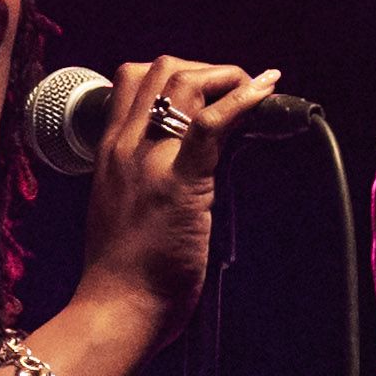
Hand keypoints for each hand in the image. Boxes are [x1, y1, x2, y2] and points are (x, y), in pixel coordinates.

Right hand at [51, 54, 278, 339]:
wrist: (117, 307)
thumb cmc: (125, 271)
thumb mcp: (126, 207)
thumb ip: (147, 178)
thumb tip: (188, 165)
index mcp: (110, 151)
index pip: (132, 79)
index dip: (177, 73)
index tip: (209, 92)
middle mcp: (124, 146)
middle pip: (161, 68)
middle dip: (208, 70)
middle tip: (238, 93)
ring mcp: (149, 161)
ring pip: (183, 81)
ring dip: (227, 79)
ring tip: (255, 94)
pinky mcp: (179, 184)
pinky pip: (210, 124)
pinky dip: (244, 101)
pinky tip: (266, 93)